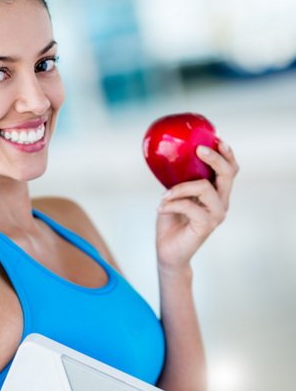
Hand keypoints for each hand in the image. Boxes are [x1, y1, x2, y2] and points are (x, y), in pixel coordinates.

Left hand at [155, 141, 239, 271]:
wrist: (168, 251)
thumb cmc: (171, 221)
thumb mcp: (174, 195)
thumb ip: (180, 179)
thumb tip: (171, 155)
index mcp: (217, 193)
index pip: (230, 170)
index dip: (227, 155)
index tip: (218, 139)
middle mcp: (221, 203)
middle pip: (227, 174)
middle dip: (214, 159)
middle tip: (198, 150)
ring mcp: (216, 215)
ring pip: (205, 187)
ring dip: (180, 187)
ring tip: (164, 196)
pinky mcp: (206, 226)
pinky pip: (189, 205)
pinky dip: (172, 204)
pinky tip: (161, 209)